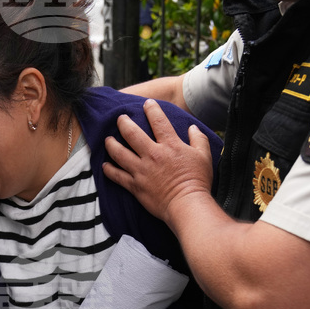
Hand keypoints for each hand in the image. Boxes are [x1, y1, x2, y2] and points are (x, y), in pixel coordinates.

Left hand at [102, 99, 213, 229]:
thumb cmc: (197, 181)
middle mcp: (152, 155)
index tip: (146, 104)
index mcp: (170, 145)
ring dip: (111, 144)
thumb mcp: (204, 156)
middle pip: (131, 133)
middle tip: (120, 118)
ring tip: (108, 139)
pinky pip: (117, 176)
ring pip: (119, 153)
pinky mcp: (135, 186)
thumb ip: (199, 139)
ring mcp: (141, 170)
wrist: (187, 205)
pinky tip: (105, 166)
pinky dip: (109, 170)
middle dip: (124, 123)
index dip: (151, 109)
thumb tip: (193, 128)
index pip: (158, 121)